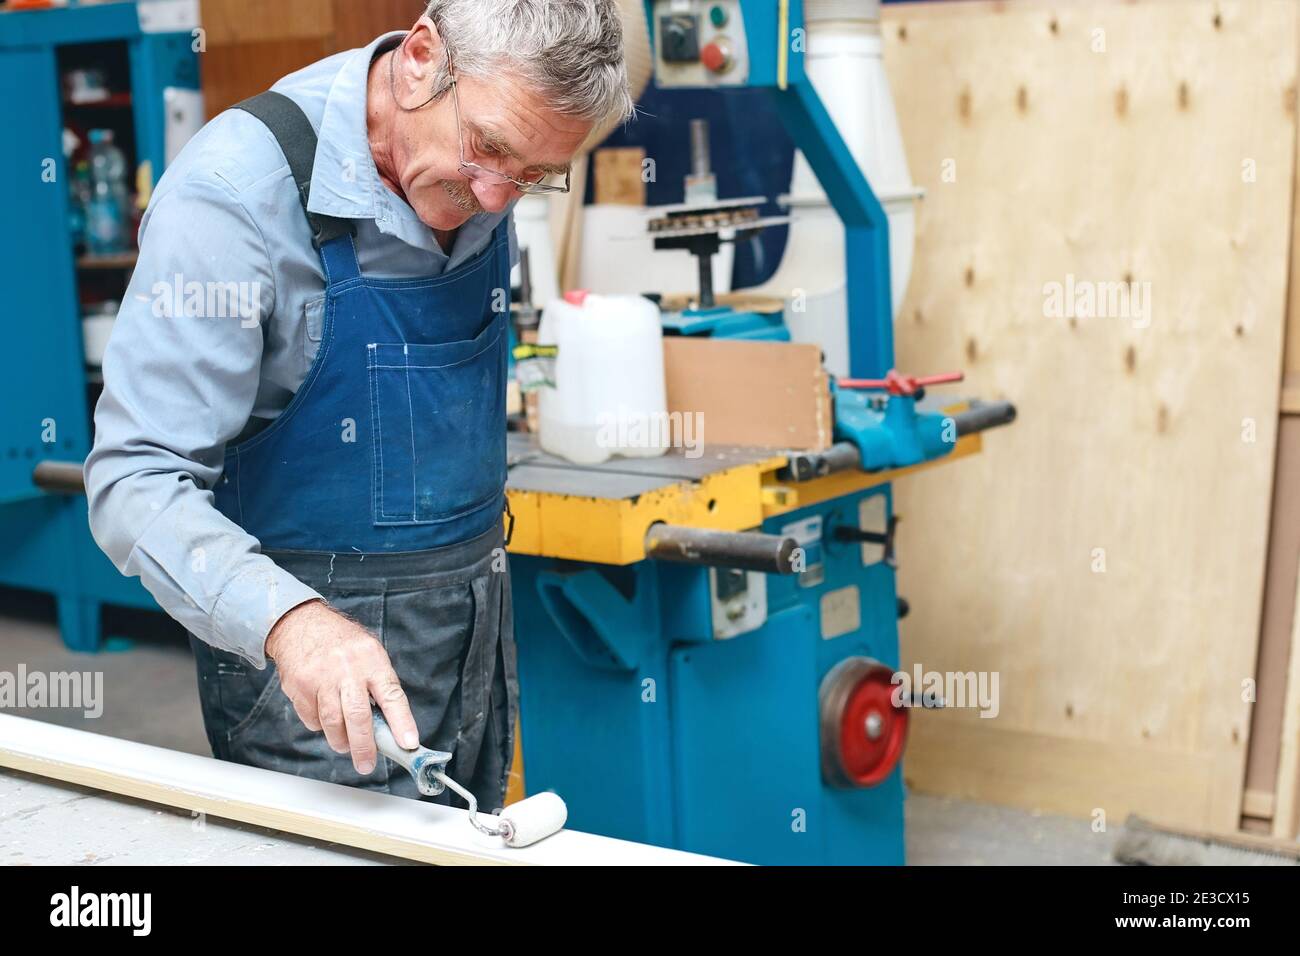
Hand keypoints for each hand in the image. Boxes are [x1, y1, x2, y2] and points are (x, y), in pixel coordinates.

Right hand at [264, 599, 418, 774]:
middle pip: (358, 716)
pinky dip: (319, 725)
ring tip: (345, 745)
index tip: (409, 744)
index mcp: (372, 660)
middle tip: (366, 764)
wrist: (301, 624)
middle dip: (364, 747)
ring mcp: (322, 678)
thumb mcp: (369, 653)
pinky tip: (323, 716)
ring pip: (332, 723)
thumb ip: (378, 685)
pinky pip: (312, 719)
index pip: (392, 695)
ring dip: (340, 741)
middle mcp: (348, 669)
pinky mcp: (300, 686)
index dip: (402, 722)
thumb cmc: (342, 644)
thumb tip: (389, 727)